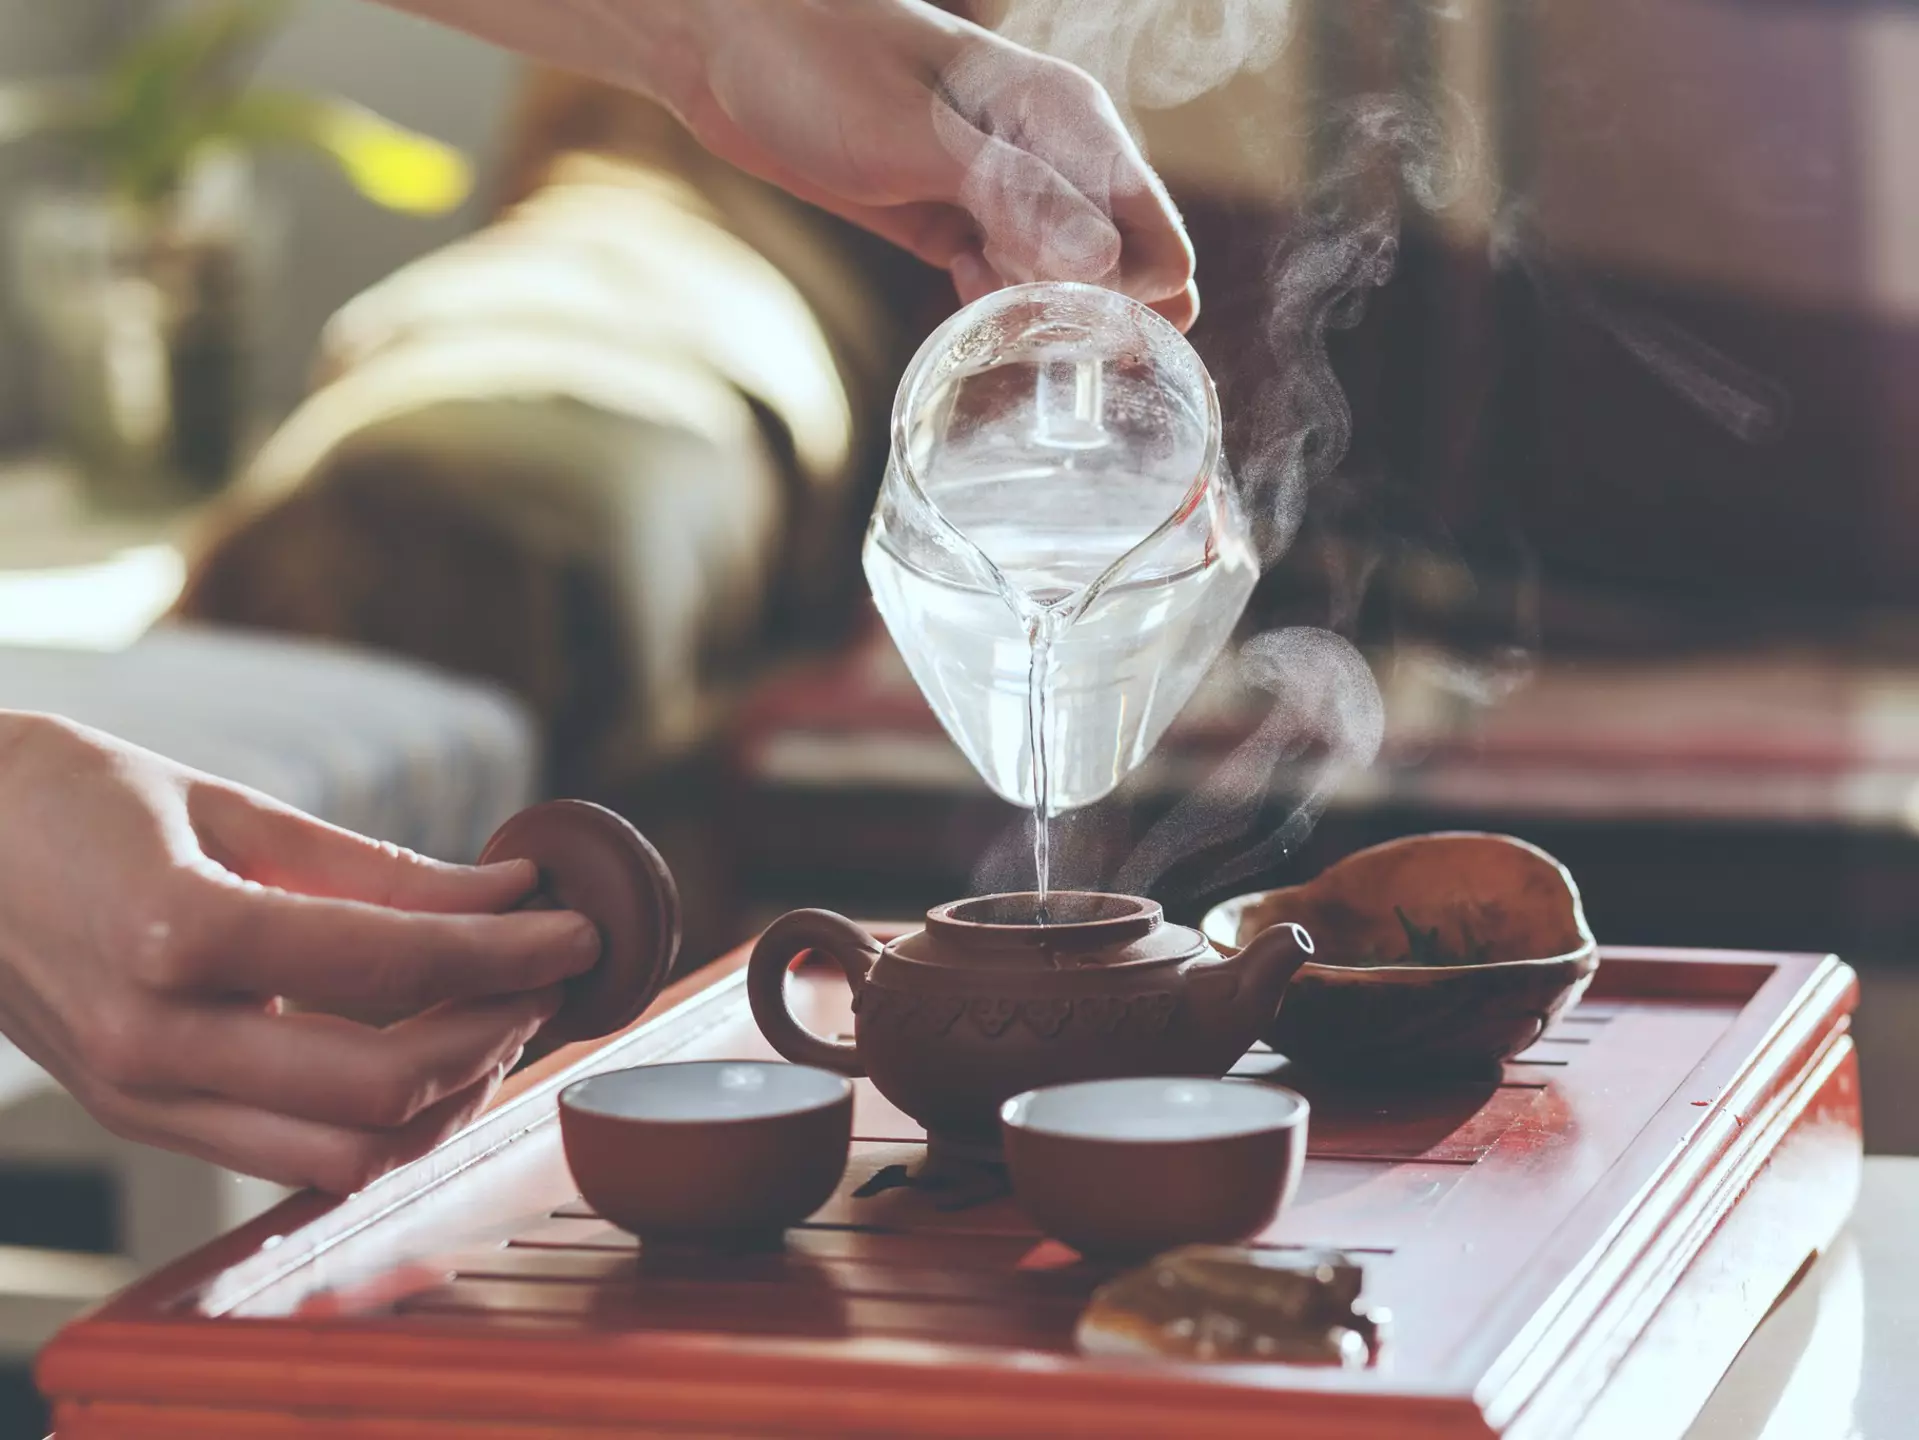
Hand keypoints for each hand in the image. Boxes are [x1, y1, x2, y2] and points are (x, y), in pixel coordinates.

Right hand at [0, 713, 599, 1193]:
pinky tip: (420, 1057)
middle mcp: (156, 1035)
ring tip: (494, 1018)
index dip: (508, 952)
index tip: (574, 930)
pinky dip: (380, 1124)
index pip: (394, 962)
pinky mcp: (142, 1120)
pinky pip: (293, 1157)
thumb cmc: (71, 803)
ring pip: (349, 1151)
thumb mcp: (232, 807)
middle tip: (544, 980)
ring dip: (449, 1096)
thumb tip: (508, 895)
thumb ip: (378, 868)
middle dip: (497, 1033)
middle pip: (387, 1084)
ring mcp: (143, 1095)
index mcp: (177, 930)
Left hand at [673, 0, 1197, 324]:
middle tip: (1058, 360)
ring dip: (1045, 317)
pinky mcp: (952, 216)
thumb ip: (1013, 199)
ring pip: (1058, 276)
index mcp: (1063, 117)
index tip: (1101, 344)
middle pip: (1116, 261)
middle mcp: (1048, 154)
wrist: (724, 49)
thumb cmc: (817, 64)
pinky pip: (1001, 278)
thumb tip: (1105, 265)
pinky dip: (995, 305)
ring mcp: (1001, 188)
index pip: (1151, 226)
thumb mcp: (917, 139)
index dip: (1144, 296)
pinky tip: (969, 316)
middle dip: (1100, 317)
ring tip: (1016, 347)